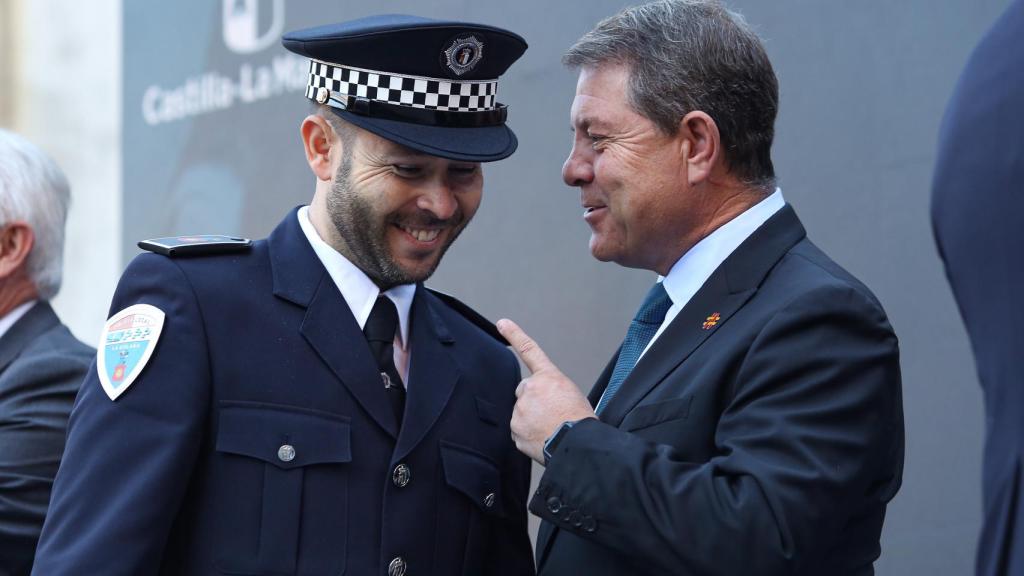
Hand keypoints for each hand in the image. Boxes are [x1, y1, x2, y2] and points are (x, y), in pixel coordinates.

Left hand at [497, 319, 595, 464]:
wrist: (577, 444)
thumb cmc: (580, 420)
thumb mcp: (572, 394)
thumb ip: (551, 389)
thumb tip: (544, 400)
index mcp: (548, 377)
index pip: (529, 350)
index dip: (514, 334)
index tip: (501, 323)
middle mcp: (530, 389)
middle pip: (526, 392)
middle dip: (534, 401)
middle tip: (552, 414)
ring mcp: (520, 409)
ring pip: (522, 412)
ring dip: (532, 419)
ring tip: (550, 428)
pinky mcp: (515, 428)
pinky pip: (519, 430)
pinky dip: (528, 434)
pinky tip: (543, 437)